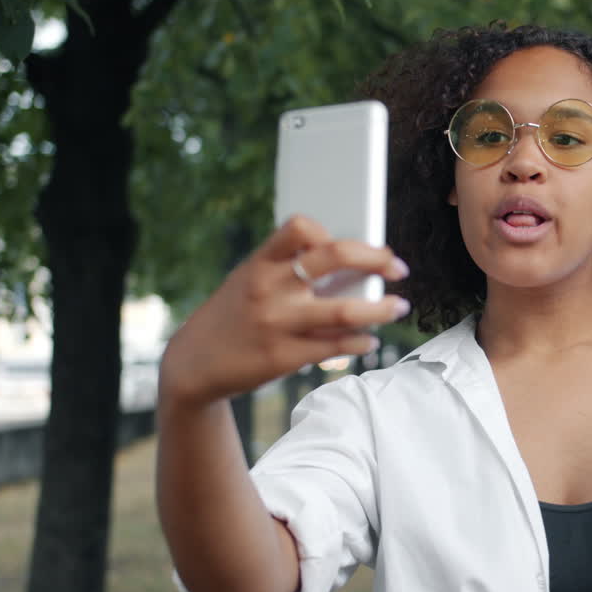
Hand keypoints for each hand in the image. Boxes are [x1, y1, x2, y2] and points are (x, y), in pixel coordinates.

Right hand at [159, 215, 409, 407]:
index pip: (300, 227)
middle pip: (335, 257)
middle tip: (397, 267)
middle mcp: (270, 288)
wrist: (194, 363)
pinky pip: (336, 346)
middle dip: (375, 259)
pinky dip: (361, 341)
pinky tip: (369, 340)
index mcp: (260, 263)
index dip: (332, 232)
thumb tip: (351, 266)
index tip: (357, 244)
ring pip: (345, 310)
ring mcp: (278, 323)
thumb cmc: (234, 316)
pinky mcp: (284, 357)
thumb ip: (289, 270)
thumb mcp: (250, 281)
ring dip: (381, 308)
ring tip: (397, 307)